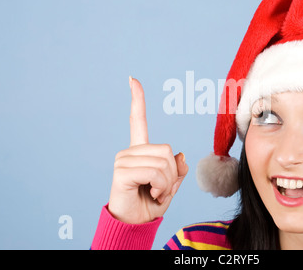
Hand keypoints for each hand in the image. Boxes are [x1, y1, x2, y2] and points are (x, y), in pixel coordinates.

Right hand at [108, 76, 187, 223]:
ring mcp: (123, 160)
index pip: (138, 120)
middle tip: (162, 189)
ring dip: (167, 183)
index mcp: (140, 151)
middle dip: (172, 174)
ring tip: (155, 193)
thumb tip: (180, 154)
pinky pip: (155, 172)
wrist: (135, 223)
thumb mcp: (170, 185)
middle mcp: (129, 151)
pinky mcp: (121, 171)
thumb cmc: (151, 203)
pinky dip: (161, 187)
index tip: (132, 79)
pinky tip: (151, 194)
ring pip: (163, 162)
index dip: (138, 100)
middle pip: (167, 150)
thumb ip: (177, 169)